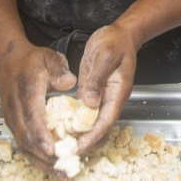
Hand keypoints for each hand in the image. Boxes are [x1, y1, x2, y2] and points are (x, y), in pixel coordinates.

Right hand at [0, 41, 76, 173]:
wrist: (7, 62)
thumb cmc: (31, 61)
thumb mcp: (49, 57)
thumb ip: (59, 69)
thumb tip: (69, 83)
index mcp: (27, 91)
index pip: (32, 116)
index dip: (42, 134)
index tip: (53, 149)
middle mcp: (16, 109)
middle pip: (27, 138)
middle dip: (45, 156)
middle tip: (65, 167)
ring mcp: (12, 120)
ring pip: (24, 146)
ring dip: (42, 162)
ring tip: (62, 172)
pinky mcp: (14, 126)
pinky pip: (24, 146)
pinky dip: (37, 158)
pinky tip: (52, 166)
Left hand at [73, 20, 139, 152]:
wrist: (119, 33)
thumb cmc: (115, 41)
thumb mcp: (105, 56)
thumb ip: (98, 79)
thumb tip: (90, 103)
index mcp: (118, 91)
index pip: (107, 120)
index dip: (94, 135)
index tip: (80, 145)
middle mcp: (110, 97)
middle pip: (98, 124)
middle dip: (85, 138)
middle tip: (66, 148)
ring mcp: (101, 95)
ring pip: (90, 119)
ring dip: (78, 130)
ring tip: (61, 140)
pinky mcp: (91, 90)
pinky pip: (83, 108)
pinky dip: (73, 117)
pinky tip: (60, 123)